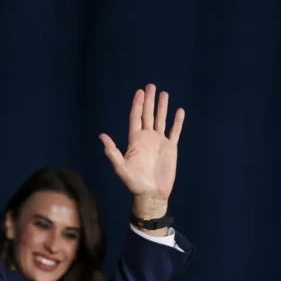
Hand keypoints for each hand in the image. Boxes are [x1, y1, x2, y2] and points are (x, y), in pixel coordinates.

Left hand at [99, 84, 183, 218]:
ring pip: (161, 120)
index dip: (137, 105)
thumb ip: (112, 152)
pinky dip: (177, 122)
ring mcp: (159, 142)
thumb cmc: (134, 183)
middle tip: (151, 86)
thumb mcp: (121, 168)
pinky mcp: (170, 148)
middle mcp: (147, 138)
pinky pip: (174, 132)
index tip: (140, 92)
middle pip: (148, 115)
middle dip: (149, 101)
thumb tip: (102, 136)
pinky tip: (179, 111)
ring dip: (162, 107)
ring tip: (164, 94)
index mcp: (135, 141)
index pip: (136, 118)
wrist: (151, 194)